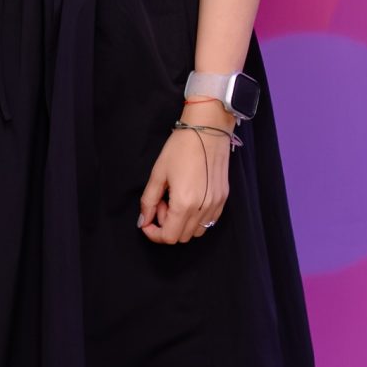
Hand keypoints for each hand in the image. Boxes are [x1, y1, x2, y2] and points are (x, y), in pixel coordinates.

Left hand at [138, 121, 230, 244]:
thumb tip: (143, 221)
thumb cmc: (180, 148)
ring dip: (182, 223)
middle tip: (162, 203)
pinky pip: (209, 221)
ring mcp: (216, 204)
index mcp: (184, 203)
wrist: (208, 130)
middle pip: (181, 237)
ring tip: (175, 200)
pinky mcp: (223, 198)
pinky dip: (196, 218)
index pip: (168, 237)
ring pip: (196, 232)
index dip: (154, 233)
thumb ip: (149, 201)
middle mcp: (203, 208)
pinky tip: (189, 198)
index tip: (147, 221)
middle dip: (167, 225)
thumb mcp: (158, 174)